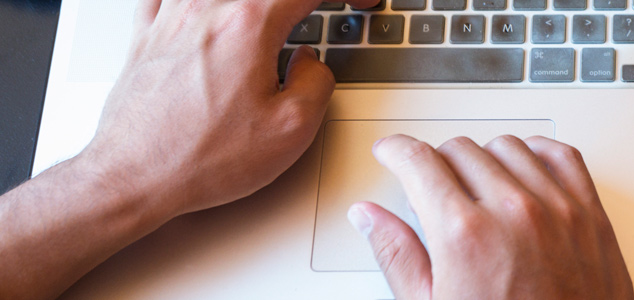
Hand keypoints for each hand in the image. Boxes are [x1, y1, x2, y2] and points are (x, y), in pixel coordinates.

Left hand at [75, 0, 376, 215]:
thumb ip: (317, 81)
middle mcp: (207, 10)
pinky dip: (195, 2)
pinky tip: (206, 12)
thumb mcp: (292, 129)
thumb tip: (310, 62)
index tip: (359, 1)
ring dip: (253, 3)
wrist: (134, 177)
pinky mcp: (147, 35)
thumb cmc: (200, 158)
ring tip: (272, 17)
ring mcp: (172, 18)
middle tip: (319, 9)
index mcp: (248, 25)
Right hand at [349, 135, 633, 298]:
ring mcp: (559, 211)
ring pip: (510, 147)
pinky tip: (526, 168)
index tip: (392, 153)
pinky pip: (563, 157)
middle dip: (437, 161)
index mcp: (466, 235)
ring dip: (485, 157)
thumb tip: (369, 218)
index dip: (396, 151)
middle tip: (430, 183)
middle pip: (461, 150)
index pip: (419, 161)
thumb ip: (398, 256)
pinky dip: (539, 153)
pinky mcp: (592, 217)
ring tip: (475, 181)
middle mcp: (514, 212)